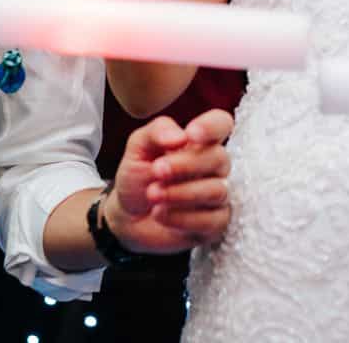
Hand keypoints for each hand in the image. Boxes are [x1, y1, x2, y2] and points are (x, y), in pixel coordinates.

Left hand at [103, 109, 232, 253]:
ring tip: (152, 194)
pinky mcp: (215, 224)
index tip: (190, 135)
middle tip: (156, 170)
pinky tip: (160, 213)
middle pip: (219, 158)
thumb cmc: (138, 175)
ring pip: (217, 190)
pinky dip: (182, 218)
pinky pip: (212, 220)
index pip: (221, 124)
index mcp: (199, 141)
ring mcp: (217, 195)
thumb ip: (157, 131)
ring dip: (181, 193)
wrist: (127, 215)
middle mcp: (213, 166)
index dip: (212, 127)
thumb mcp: (138, 147)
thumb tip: (181, 136)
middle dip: (186, 165)